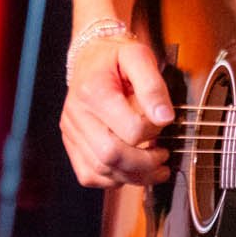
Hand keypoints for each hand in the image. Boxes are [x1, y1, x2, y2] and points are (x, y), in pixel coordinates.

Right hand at [60, 34, 174, 187]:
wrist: (91, 57)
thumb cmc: (115, 58)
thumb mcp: (139, 57)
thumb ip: (153, 86)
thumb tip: (165, 118)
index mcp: (93, 91)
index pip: (130, 130)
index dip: (154, 132)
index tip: (163, 122)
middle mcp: (77, 114)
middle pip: (111, 156)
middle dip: (145, 164)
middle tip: (163, 155)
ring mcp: (71, 131)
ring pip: (101, 171)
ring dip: (134, 176)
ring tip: (154, 166)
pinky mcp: (70, 143)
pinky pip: (89, 175)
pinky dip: (112, 179)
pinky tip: (129, 168)